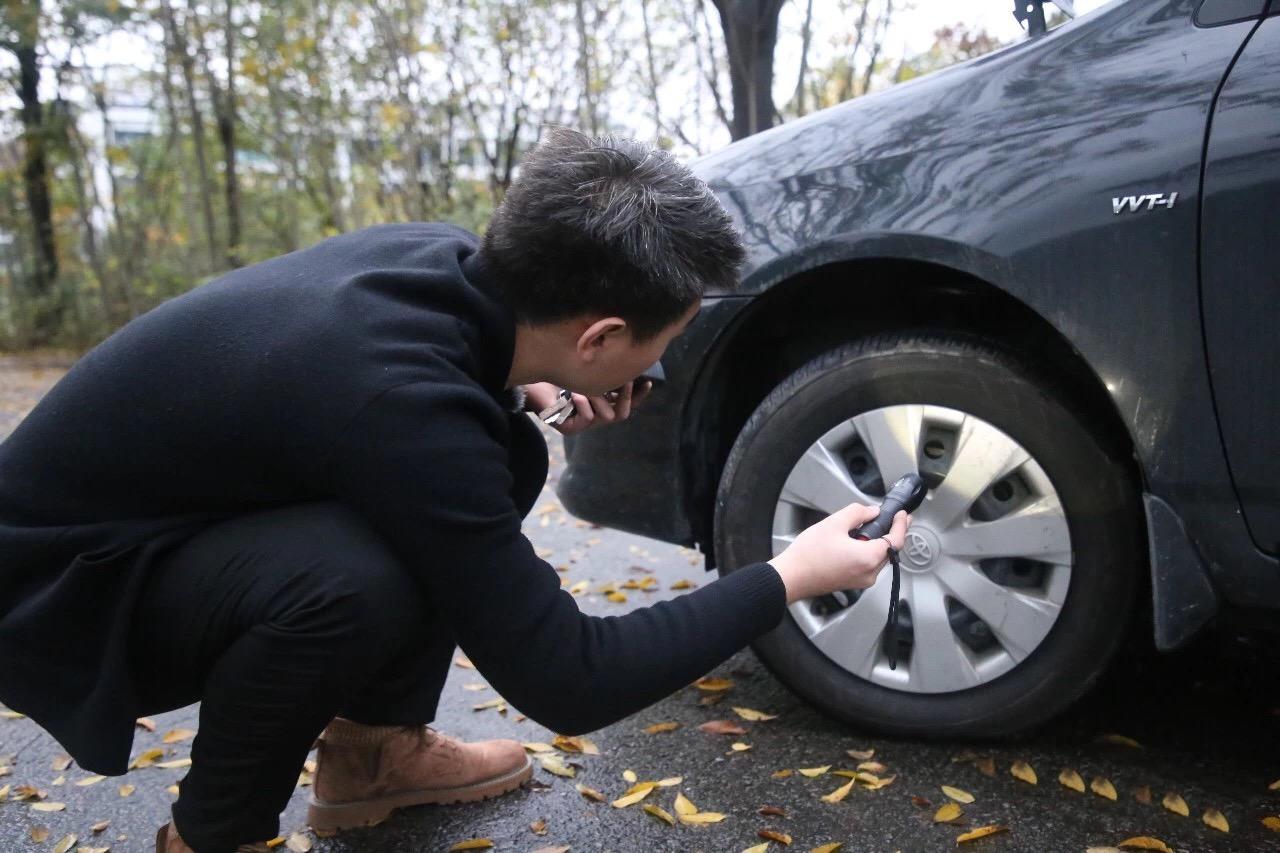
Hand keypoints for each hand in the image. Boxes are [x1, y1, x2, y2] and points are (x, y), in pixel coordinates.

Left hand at [523, 380, 653, 435]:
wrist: (530, 383)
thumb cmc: (557, 374)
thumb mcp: (586, 373)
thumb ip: (605, 375)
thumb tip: (628, 365)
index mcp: (599, 404)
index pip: (626, 404)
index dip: (639, 396)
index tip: (647, 381)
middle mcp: (593, 417)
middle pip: (623, 415)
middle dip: (627, 397)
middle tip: (625, 381)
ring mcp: (581, 425)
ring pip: (606, 416)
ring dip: (597, 396)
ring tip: (582, 384)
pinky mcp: (569, 429)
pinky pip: (587, 418)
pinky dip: (582, 402)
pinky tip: (571, 395)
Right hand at [768, 503, 911, 603]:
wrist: (792, 577)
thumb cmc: (808, 555)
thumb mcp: (834, 523)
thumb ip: (858, 513)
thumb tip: (872, 512)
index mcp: (868, 558)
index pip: (896, 540)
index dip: (901, 525)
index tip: (902, 515)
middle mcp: (869, 573)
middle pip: (890, 551)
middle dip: (892, 533)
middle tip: (894, 519)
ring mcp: (862, 581)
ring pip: (880, 559)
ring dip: (880, 543)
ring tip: (872, 528)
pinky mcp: (853, 583)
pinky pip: (869, 565)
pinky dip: (869, 552)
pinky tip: (859, 542)